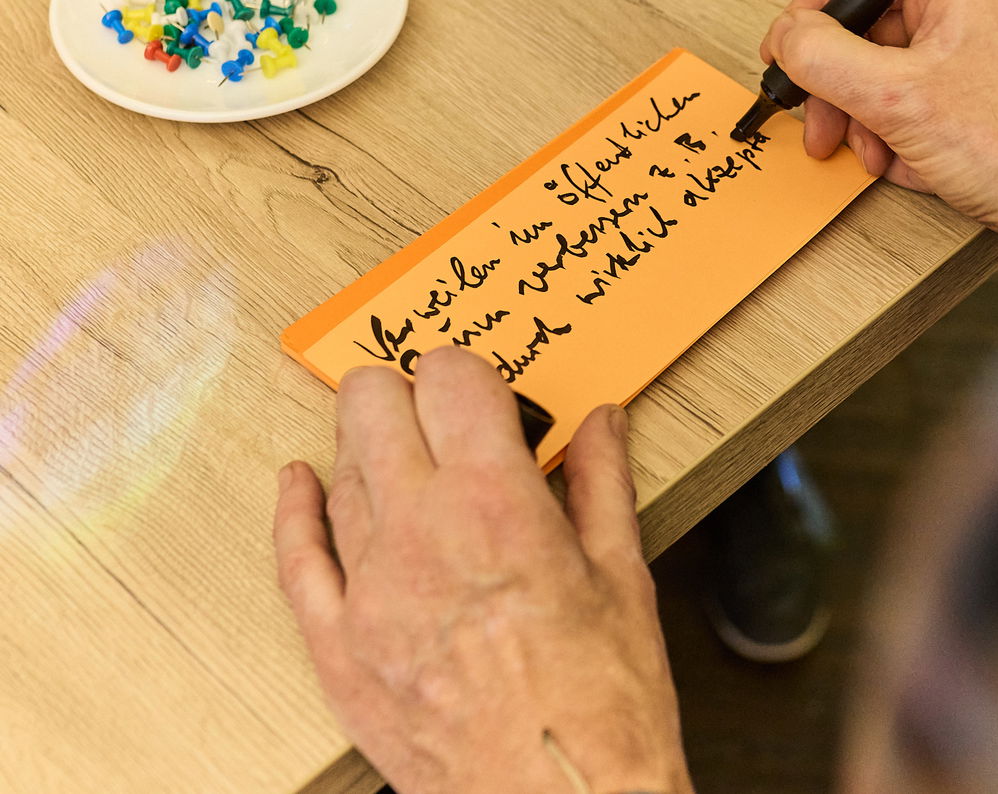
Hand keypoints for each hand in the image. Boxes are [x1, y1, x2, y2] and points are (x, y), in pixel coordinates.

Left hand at [274, 348, 691, 793]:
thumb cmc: (602, 706)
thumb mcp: (622, 578)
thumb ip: (600, 485)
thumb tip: (599, 426)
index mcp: (497, 502)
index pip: (451, 377)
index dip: (469, 370)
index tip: (486, 388)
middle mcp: (420, 531)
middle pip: (375, 403)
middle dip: (409, 391)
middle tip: (443, 413)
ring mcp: (369, 590)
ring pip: (340, 469)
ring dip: (370, 444)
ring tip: (404, 449)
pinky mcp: (339, 646)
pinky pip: (296, 556)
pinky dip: (296, 509)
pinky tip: (300, 482)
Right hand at [762, 0, 997, 314]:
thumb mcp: (895, 100)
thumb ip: (825, 58)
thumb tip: (786, 36)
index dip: (816, 6)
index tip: (786, 47)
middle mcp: (970, 7)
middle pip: (871, 28)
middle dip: (838, 84)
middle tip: (819, 123)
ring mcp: (975, 53)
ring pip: (887, 73)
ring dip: (866, 119)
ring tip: (872, 155)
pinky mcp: (979, 97)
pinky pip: (914, 105)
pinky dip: (899, 137)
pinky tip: (909, 166)